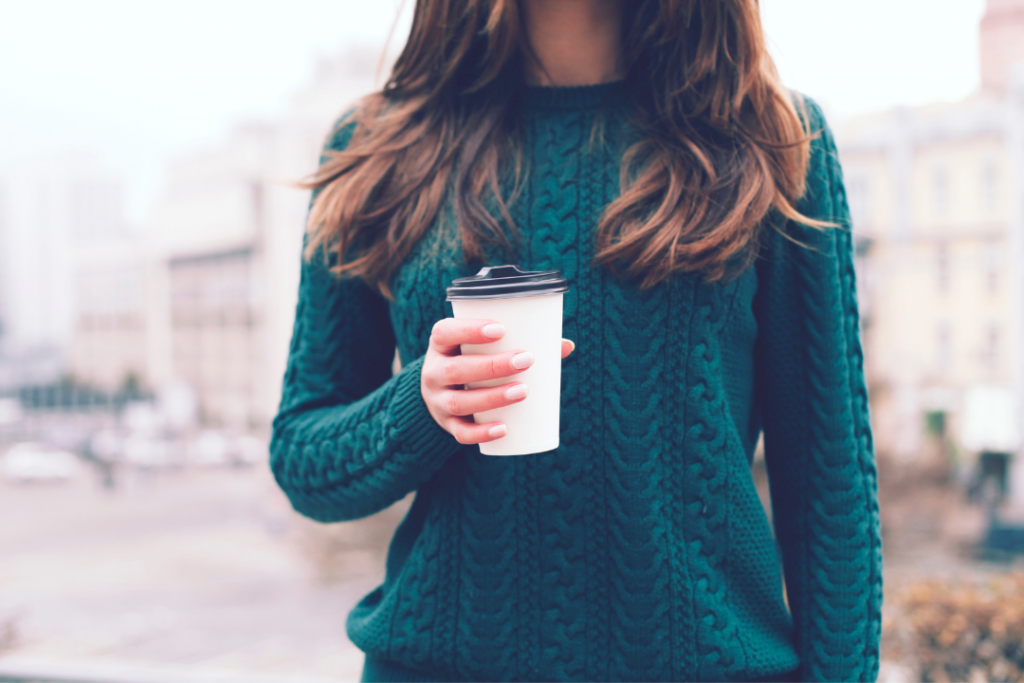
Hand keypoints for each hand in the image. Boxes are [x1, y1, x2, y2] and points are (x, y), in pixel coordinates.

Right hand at [421, 318, 575, 444]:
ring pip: (459, 402)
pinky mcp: (447, 424)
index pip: (445, 332)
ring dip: (492, 398)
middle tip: (526, 360)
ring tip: (523, 391)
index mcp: (440, 345)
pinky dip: (481, 433)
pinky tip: (503, 429)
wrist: (441, 391)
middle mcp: (433, 373)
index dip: (468, 330)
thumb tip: (566, 346)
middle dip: (492, 366)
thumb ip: (520, 342)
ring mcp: (438, 401)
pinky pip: (460, 432)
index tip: (501, 329)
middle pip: (456, 370)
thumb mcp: (482, 347)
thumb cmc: (472, 360)